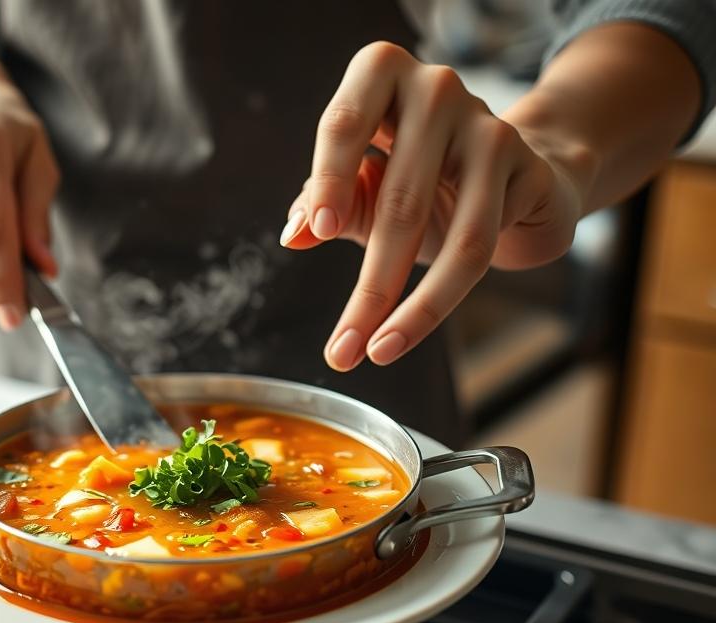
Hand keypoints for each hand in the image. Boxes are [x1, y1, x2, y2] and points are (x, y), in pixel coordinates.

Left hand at [282, 42, 590, 370]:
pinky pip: (481, 246)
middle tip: (339, 345)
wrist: (518, 172)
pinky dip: (439, 298)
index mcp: (380, 75)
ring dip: (408, 308)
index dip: (327, 180)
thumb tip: (292, 236)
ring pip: (448, 235)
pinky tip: (408, 328)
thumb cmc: (419, 177)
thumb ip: (321, 204)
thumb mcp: (361, 186)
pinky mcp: (527, 166)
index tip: (313, 233)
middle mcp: (436, 88)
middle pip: (397, 199)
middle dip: (368, 286)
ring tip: (374, 351)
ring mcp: (488, 126)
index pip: (344, 124)